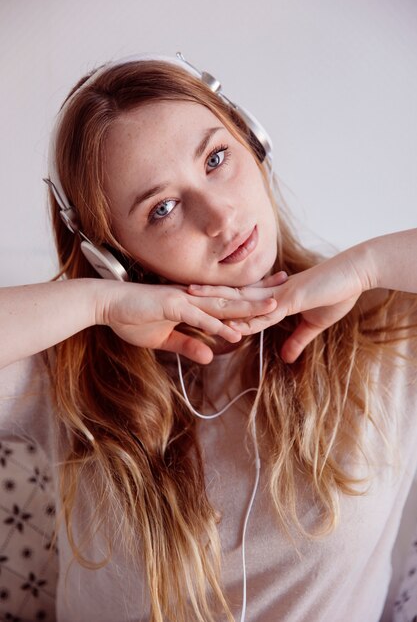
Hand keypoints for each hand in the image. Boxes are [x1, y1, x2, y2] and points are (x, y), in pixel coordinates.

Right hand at [95, 281, 276, 363]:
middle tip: (287, 288)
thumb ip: (188, 344)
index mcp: (192, 302)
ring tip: (273, 309)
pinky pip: (199, 317)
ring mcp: (183, 299)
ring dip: (247, 308)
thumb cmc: (131, 317)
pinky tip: (236, 332)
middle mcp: (192, 297)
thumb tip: (211, 356)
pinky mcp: (171, 305)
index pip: (227, 300)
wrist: (107, 304)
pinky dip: (218, 325)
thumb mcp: (164, 339)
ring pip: (222, 305)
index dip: (250, 298)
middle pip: (233, 297)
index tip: (271, 295)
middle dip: (260, 295)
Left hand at [188, 251, 367, 362]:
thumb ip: (297, 339)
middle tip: (177, 293)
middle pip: (229, 294)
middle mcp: (269, 293)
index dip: (216, 299)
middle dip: (203, 295)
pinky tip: (229, 323)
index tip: (194, 300)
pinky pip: (263, 312)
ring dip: (214, 302)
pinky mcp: (290, 299)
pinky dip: (246, 319)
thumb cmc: (336, 294)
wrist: (355, 275)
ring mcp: (277, 294)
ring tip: (189, 300)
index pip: (238, 299)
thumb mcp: (313, 324)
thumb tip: (286, 358)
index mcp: (272, 296)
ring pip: (239, 300)